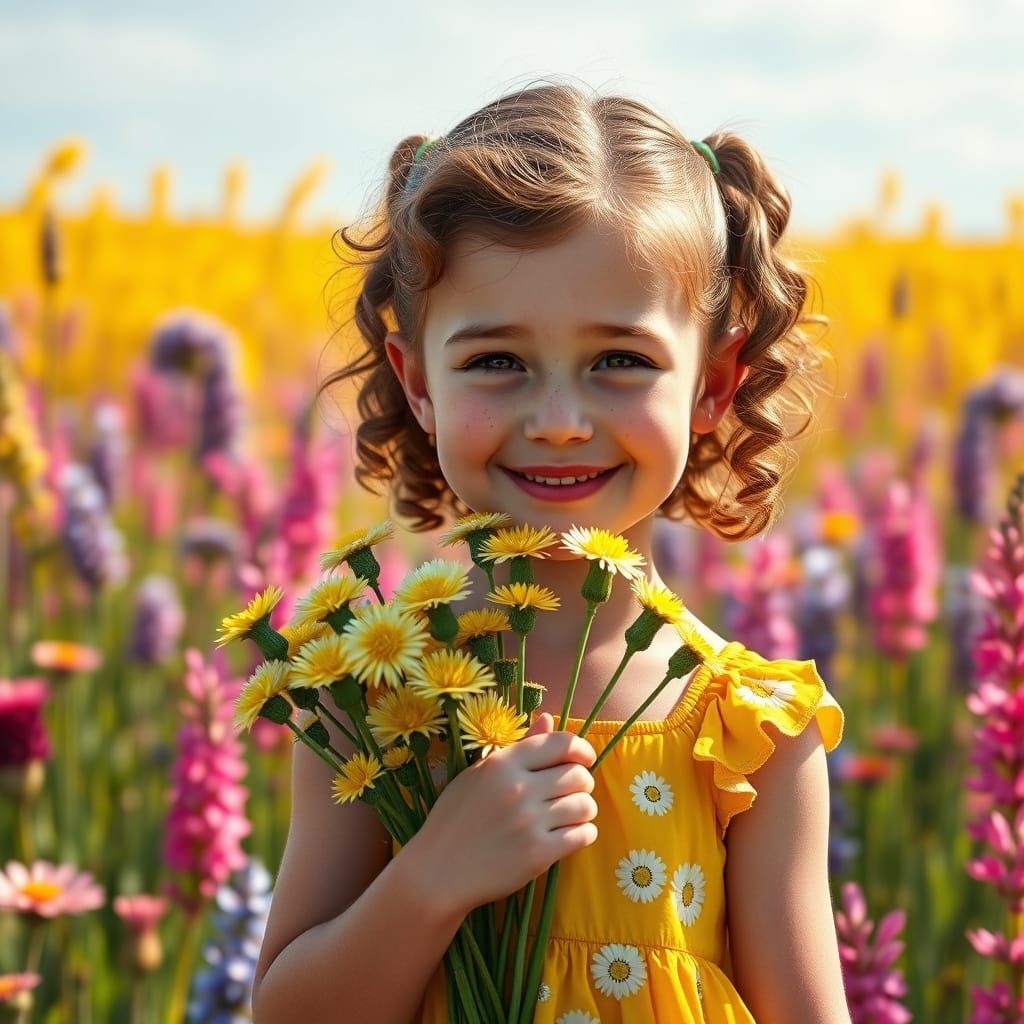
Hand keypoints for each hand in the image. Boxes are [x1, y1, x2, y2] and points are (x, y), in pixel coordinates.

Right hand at [407, 713, 598, 915]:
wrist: (437, 871)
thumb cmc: (456, 818)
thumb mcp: (479, 774)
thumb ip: (518, 746)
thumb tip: (548, 718)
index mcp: (502, 763)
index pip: (561, 743)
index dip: (581, 749)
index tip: (584, 759)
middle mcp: (518, 788)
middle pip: (578, 774)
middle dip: (583, 781)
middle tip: (574, 791)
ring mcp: (529, 822)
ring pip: (584, 805)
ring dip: (585, 809)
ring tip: (573, 814)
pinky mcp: (538, 854)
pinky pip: (583, 835)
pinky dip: (585, 833)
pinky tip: (572, 835)